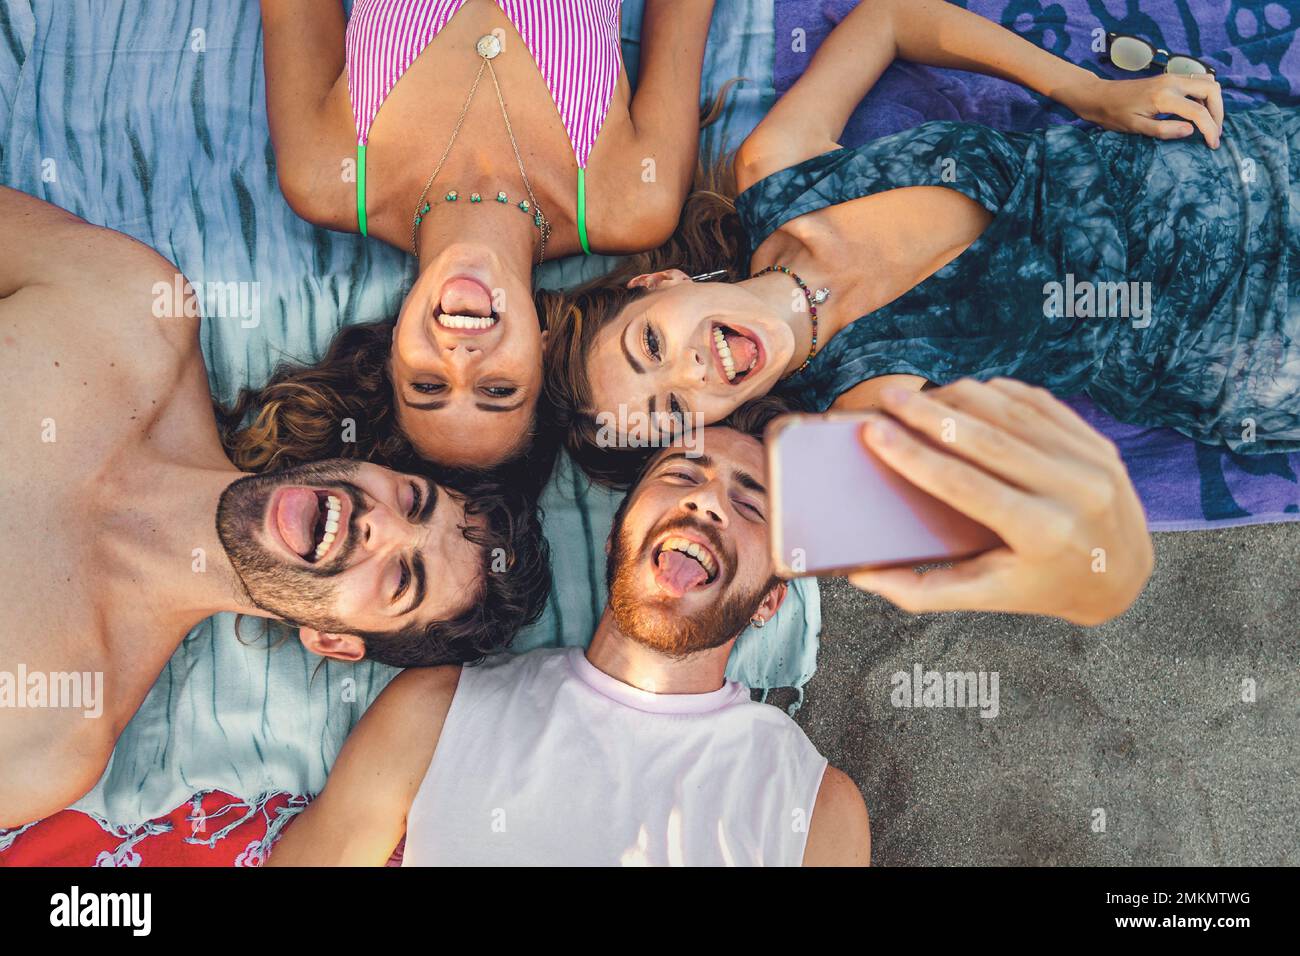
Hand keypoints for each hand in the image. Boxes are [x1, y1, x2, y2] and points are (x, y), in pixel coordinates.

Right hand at [848, 379, 1153, 625]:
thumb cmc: (1040, 587)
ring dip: (960, 397)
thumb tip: (859, 575)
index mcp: (1042, 535)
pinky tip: (964, 393)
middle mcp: (1074, 493)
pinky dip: (997, 394)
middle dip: (930, 413)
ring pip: (1013, 413)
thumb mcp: (985, 597)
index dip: (915, 456)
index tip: (875, 431)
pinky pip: (1039, 404)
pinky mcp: (1098, 442)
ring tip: (919, 394)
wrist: (1120, 577)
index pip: (965, 485)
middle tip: (888, 396)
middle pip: (988, 439)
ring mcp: (1092, 463)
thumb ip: (921, 591)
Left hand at [1059, 72, 1222, 147]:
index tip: (1213, 144)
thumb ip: (1163, 130)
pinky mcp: (1170, 77)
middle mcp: (1172, 82)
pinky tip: (1199, 110)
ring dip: (1214, 102)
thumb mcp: (1136, 128)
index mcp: (1163, 97)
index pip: (1198, 112)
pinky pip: (1198, 80)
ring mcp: (1172, 76)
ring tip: (1210, 123)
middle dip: (1218, 113)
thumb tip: (1190, 130)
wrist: (1099, 96)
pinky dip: (1205, 94)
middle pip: (1211, 90)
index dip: (1210, 129)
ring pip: (1208, 82)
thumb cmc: (1114, 114)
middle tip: (1215, 133)